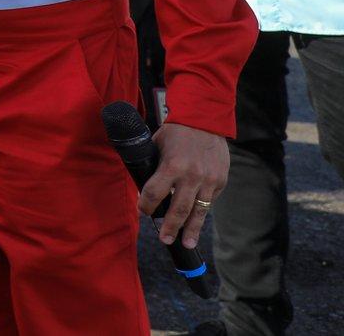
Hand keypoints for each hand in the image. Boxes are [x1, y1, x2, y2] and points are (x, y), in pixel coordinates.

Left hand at [139, 122, 228, 249]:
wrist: (205, 120)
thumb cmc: (176, 133)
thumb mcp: (157, 145)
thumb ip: (153, 166)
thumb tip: (143, 187)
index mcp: (172, 166)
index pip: (154, 193)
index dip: (145, 205)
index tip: (143, 211)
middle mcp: (192, 176)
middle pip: (179, 209)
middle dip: (171, 227)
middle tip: (165, 240)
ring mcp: (209, 180)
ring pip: (198, 211)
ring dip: (192, 230)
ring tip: (187, 244)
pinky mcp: (220, 181)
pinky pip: (209, 201)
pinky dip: (201, 212)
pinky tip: (196, 222)